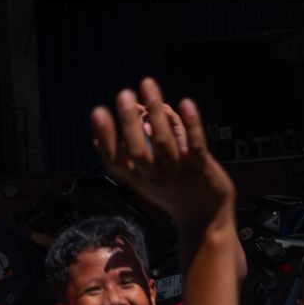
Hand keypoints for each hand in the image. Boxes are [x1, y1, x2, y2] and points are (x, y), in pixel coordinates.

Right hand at [89, 79, 233, 237]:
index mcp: (138, 180)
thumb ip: (124, 161)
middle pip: (138, 151)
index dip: (105, 137)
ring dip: (156, 114)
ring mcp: (179, 173)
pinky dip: (190, 124)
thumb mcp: (143, 181)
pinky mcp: (201, 169)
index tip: (98, 111)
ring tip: (148, 85)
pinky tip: (186, 102)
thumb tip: (96, 140)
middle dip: (129, 122)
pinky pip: (195, 145)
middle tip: (123, 94)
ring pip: (164, 143)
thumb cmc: (172, 194)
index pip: (115, 161)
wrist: (207, 220)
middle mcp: (155, 178)